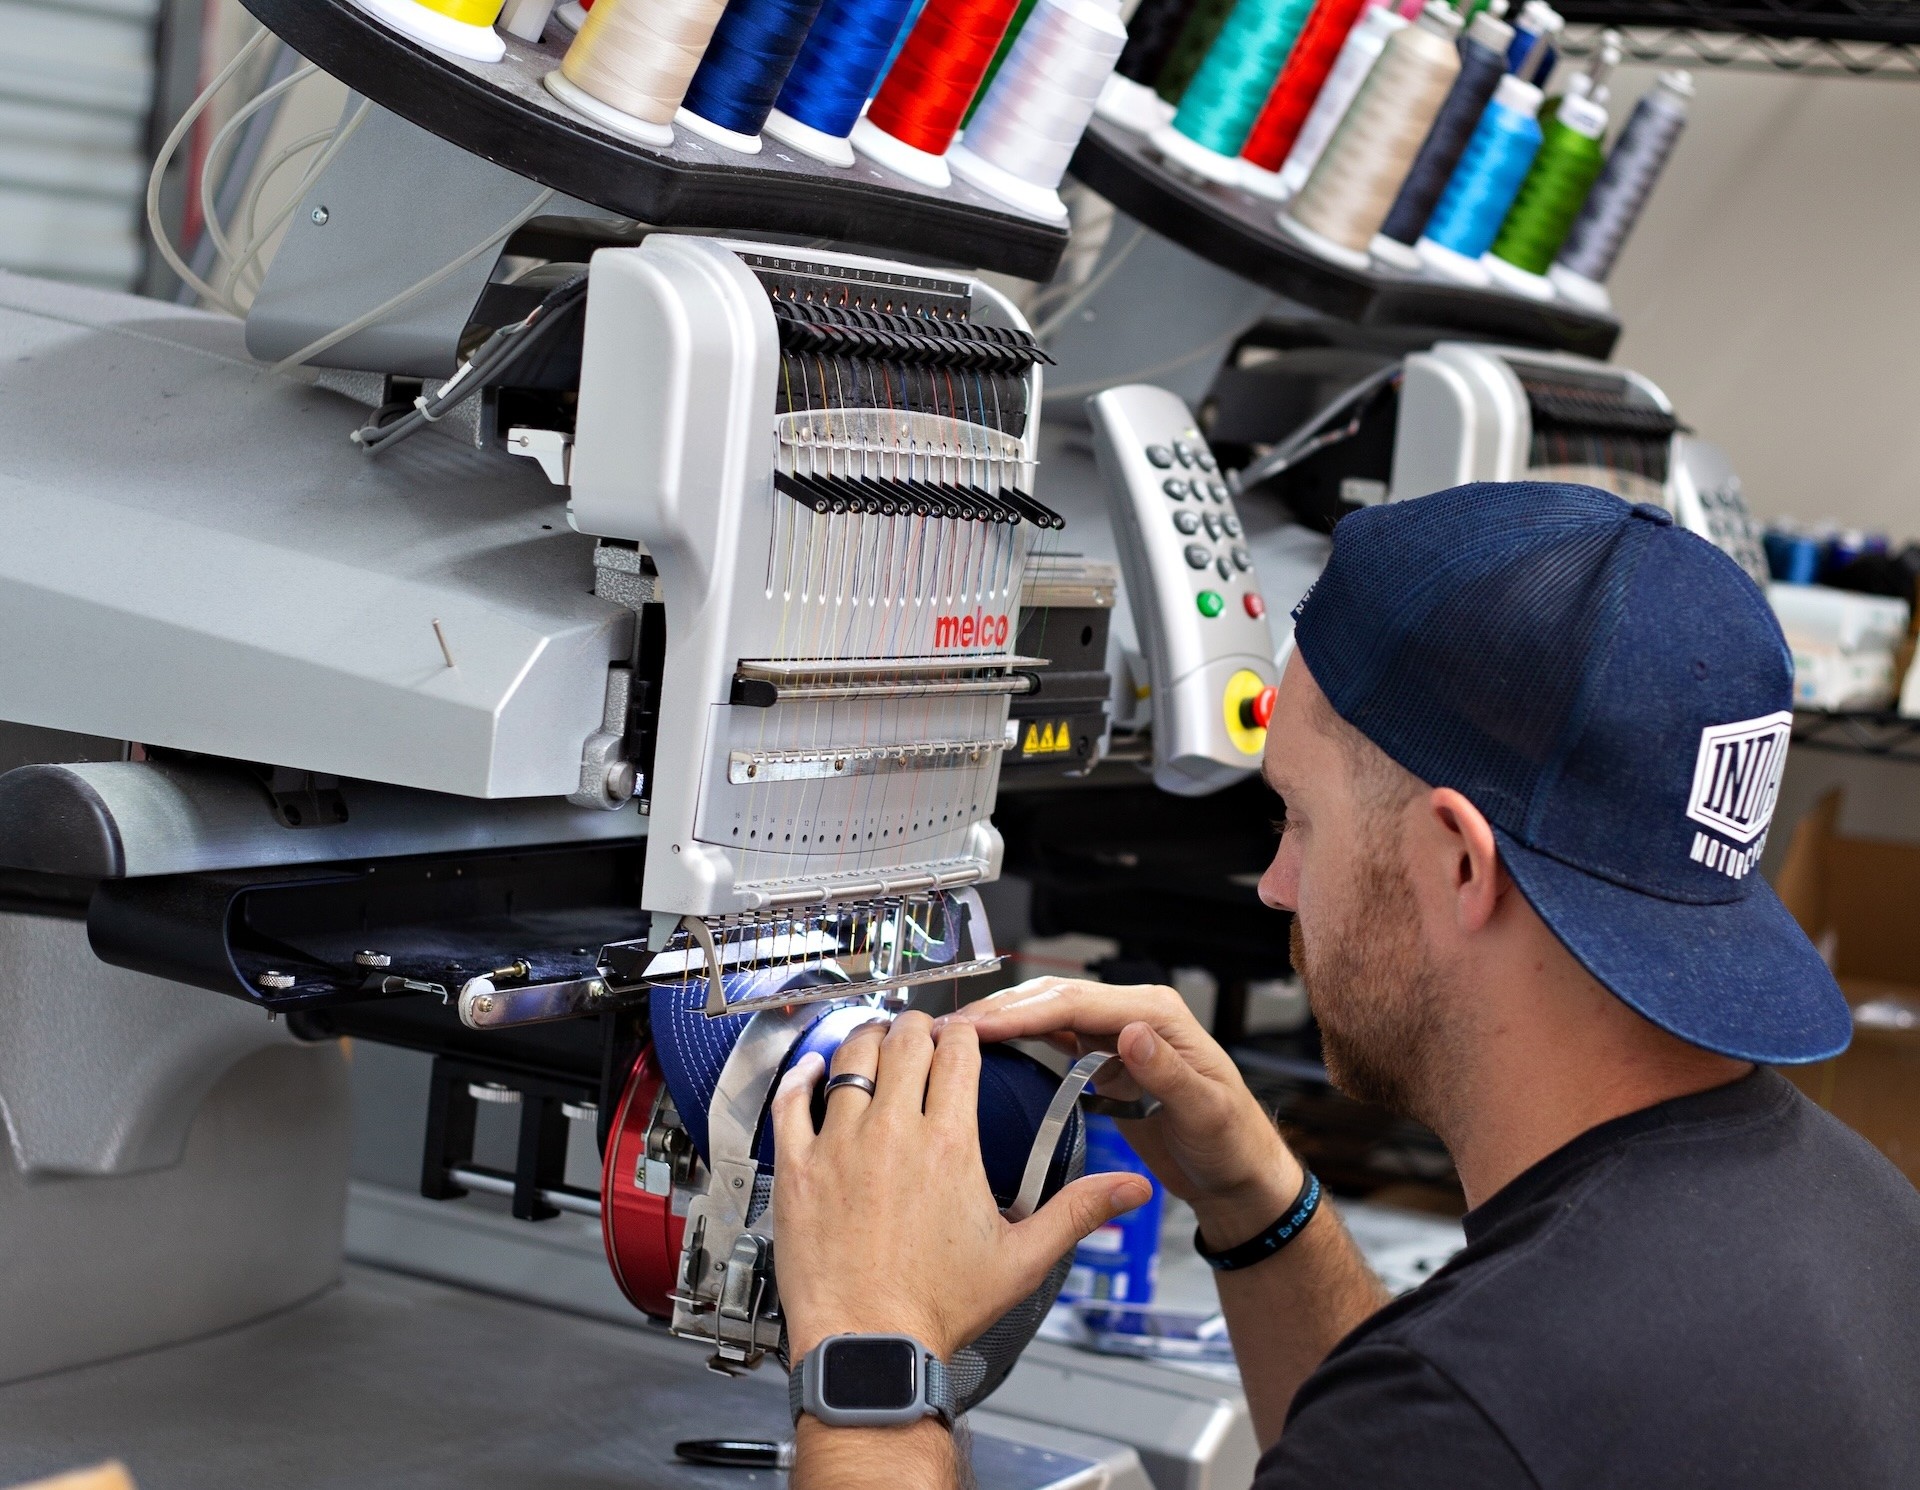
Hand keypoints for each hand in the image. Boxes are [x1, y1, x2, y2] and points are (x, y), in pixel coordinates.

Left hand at [772, 1011, 1152, 1362]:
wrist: (870, 1345)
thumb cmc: (938, 1308)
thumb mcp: (1021, 1259)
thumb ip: (1076, 1212)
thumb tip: (1128, 1190)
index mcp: (948, 1144)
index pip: (958, 1053)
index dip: (964, 1033)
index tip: (964, 1035)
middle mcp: (892, 1132)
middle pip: (904, 1043)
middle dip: (917, 1027)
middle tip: (920, 1032)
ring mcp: (839, 1146)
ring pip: (849, 1059)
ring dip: (866, 1040)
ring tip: (875, 1039)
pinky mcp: (798, 1168)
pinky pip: (792, 1101)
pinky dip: (803, 1078)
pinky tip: (811, 1073)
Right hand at [940, 979, 1304, 1250]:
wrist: (1238, 1176)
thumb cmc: (1233, 1145)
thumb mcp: (1206, 1112)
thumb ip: (1167, 1072)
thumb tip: (1130, 1032)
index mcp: (1158, 1013)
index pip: (1078, 1003)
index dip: (1024, 1012)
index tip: (979, 1026)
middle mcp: (1136, 1014)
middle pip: (1057, 998)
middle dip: (1003, 1009)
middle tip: (951, 1027)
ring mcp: (1119, 1034)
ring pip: (1051, 1013)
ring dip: (1006, 1019)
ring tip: (957, 1033)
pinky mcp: (1108, 1059)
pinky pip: (1058, 1037)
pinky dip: (1023, 1037)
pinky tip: (991, 1046)